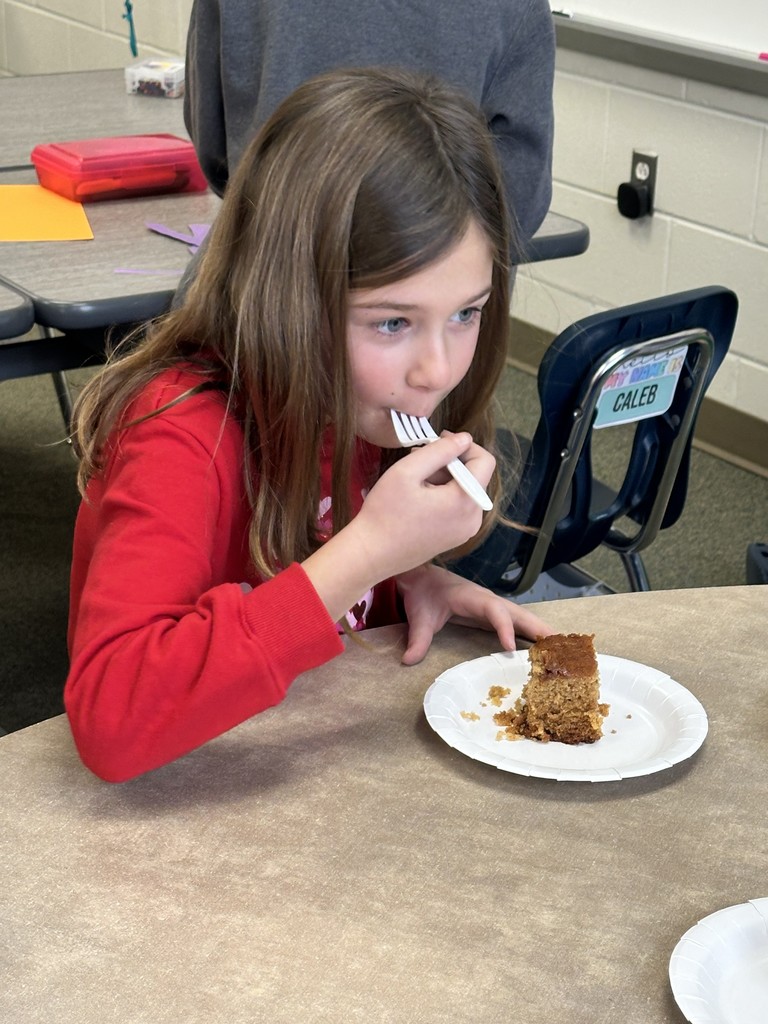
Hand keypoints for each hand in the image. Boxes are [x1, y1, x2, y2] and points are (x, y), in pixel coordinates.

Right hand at [355, 432, 495, 576]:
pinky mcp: (456, 538)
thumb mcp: (407, 470)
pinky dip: (444, 495)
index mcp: (466, 501)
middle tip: (418, 459)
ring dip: (445, 478)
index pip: (485, 460)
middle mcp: (473, 518)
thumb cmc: (385, 512)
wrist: (371, 554)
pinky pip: (459, 507)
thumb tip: (464, 438)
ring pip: (466, 490)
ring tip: (414, 481)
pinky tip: (418, 497)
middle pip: (475, 476)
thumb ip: (439, 450)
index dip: (463, 445)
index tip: (437, 440)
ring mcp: (466, 531)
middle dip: (450, 462)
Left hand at [396, 563, 553, 664]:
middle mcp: (489, 601)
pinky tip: (546, 648)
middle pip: (519, 613)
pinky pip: (517, 624)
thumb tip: (409, 660)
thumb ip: (416, 638)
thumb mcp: (418, 616)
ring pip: (522, 618)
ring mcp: (494, 607)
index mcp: (472, 597)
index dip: (503, 627)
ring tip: (564, 650)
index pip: (494, 610)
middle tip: (559, 647)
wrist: (422, 579)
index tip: (509, 647)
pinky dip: (533, 634)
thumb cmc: (424, 595)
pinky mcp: (494, 615)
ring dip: (542, 632)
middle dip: (538, 629)